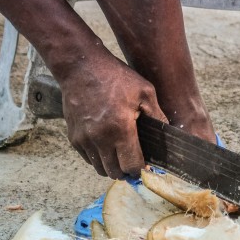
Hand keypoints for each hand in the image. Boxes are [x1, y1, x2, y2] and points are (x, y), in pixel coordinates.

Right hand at [60, 56, 167, 178]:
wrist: (81, 67)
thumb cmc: (115, 77)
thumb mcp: (145, 92)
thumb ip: (157, 116)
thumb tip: (165, 135)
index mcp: (121, 129)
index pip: (131, 166)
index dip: (141, 169)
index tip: (146, 166)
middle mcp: (100, 139)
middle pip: (115, 172)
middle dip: (127, 171)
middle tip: (134, 162)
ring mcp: (84, 139)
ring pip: (99, 168)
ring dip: (112, 166)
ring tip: (121, 156)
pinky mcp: (73, 136)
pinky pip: (88, 158)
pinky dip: (98, 158)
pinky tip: (107, 147)